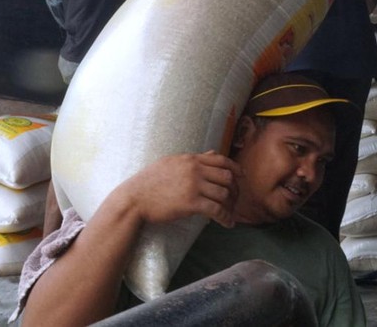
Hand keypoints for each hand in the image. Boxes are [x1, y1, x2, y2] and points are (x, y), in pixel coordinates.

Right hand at [114, 151, 240, 227]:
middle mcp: (194, 169)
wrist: (134, 198)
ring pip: (224, 193)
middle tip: (235, 200)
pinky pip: (216, 209)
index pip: (220, 159)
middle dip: (235, 189)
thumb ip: (193, 159)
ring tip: (230, 214)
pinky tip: (227, 223)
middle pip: (227, 176)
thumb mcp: (171, 163)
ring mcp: (193, 185)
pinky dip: (226, 217)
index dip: (235, 168)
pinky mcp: (191, 203)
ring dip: (231, 205)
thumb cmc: (149, 182)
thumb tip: (212, 153)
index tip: (241, 176)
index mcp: (190, 159)